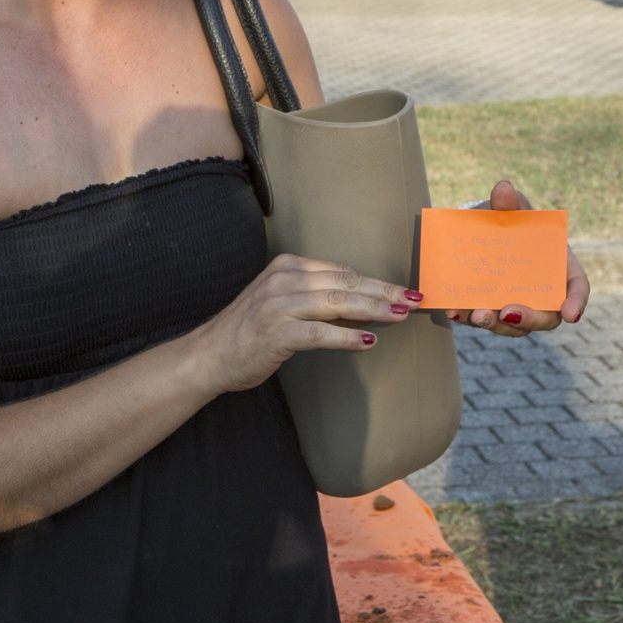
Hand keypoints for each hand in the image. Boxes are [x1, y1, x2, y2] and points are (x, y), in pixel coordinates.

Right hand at [191, 254, 408, 393]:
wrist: (209, 356)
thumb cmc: (251, 331)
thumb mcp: (283, 303)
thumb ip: (317, 298)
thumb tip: (365, 305)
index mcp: (287, 266)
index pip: (342, 271)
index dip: (376, 282)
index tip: (403, 291)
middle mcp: (284, 280)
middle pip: (345, 283)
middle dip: (384, 292)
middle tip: (413, 300)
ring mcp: (278, 304)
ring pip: (337, 302)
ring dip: (373, 309)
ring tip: (399, 316)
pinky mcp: (275, 332)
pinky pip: (320, 332)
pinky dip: (347, 337)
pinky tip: (368, 341)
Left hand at [457, 178, 589, 336]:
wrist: (482, 229)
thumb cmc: (510, 218)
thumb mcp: (512, 207)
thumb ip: (510, 202)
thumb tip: (503, 189)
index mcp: (560, 267)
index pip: (577, 288)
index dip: (576, 302)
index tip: (571, 314)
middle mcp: (542, 294)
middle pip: (545, 318)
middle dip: (527, 319)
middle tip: (508, 312)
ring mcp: (516, 306)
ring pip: (512, 325)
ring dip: (495, 324)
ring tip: (477, 314)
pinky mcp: (490, 309)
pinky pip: (482, 320)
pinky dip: (468, 318)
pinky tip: (455, 311)